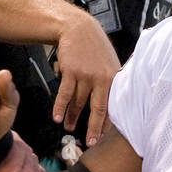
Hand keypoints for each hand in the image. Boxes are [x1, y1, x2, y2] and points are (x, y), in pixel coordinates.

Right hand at [54, 14, 120, 145]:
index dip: (106, 123)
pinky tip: (57, 116)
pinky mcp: (71, 72)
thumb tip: (111, 106)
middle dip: (93, 128)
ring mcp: (87, 75)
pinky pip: (65, 94)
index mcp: (114, 78)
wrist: (78, 29)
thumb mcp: (109, 62)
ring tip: (68, 127)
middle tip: (89, 142)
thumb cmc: (94, 47)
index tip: (101, 136)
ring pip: (79, 103)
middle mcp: (102, 78)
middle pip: (98, 109)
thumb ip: (111, 83)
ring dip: (72, 117)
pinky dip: (60, 107)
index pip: (112, 106)